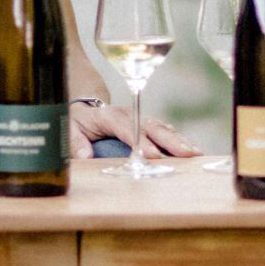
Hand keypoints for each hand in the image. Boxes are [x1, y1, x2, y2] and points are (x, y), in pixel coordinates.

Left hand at [72, 100, 199, 157]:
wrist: (85, 110)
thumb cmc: (78, 123)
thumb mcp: (69, 130)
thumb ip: (75, 143)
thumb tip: (85, 156)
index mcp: (108, 115)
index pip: (127, 128)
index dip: (140, 141)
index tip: (152, 156)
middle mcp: (129, 114)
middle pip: (152, 126)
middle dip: (170, 141)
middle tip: (186, 154)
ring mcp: (140, 118)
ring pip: (162, 128)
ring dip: (179, 140)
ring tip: (195, 153)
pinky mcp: (147, 125)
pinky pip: (165, 132)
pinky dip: (179, 140)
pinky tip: (192, 150)